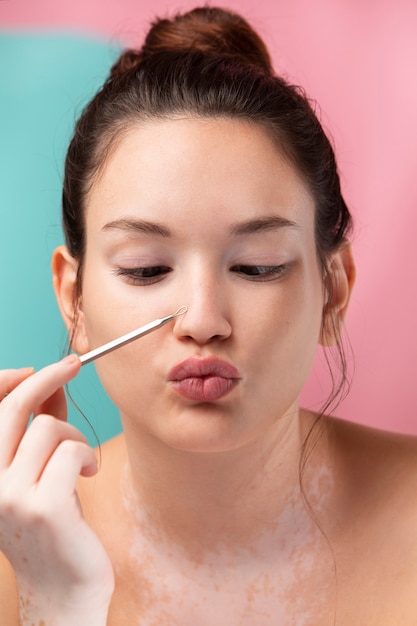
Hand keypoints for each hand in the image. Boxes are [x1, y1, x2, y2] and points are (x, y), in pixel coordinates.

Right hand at [0, 357, 113, 624]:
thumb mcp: (37, 471)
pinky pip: (72, 450)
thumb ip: (39, 429)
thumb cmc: (53, 526)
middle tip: (72, 365)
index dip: (12, 380)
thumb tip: (50, 385)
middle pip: (13, 407)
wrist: (61, 589)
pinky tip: (89, 472)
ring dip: (75, 436)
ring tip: (82, 460)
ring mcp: (12, 496)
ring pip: (50, 427)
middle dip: (47, 376)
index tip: (41, 367)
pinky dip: (87, 454)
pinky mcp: (45, 507)